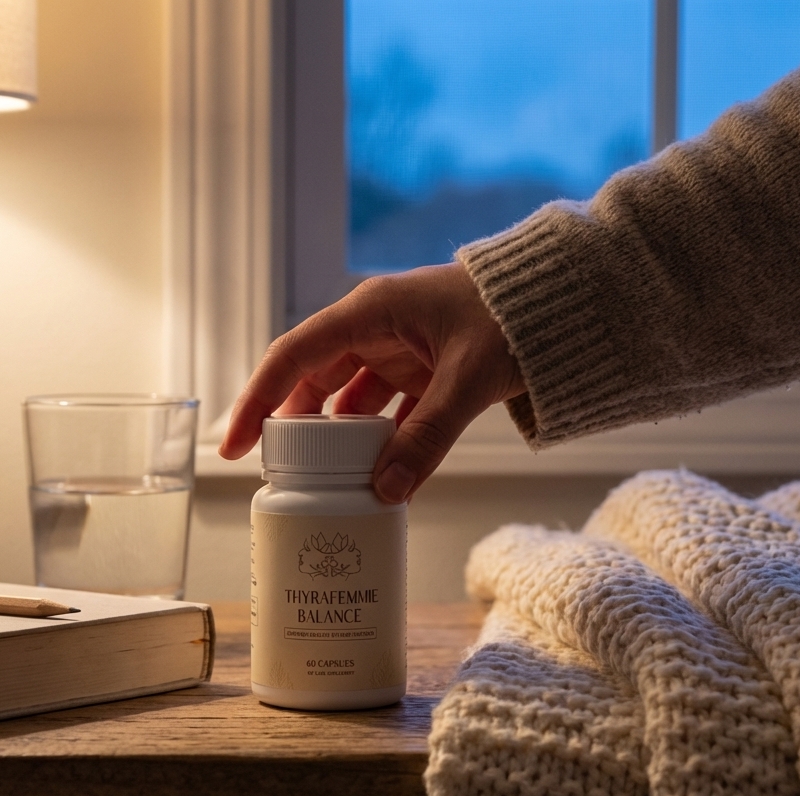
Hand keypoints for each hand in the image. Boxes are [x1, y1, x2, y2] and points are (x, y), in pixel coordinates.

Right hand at [219, 262, 524, 501]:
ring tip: (330, 481)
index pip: (293, 356)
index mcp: (370, 312)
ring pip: (348, 400)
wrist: (564, 301)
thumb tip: (386, 490)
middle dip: (296, 428)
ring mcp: (397, 350)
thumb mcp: (469, 377)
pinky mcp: (420, 370)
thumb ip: (428, 435)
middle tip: (282, 474)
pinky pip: (385, 411)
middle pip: (313, 381)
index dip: (258, 400)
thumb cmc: (516, 315)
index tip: (235, 444)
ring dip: (340, 440)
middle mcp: (374, 328)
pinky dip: (382, 442)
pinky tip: (380, 474)